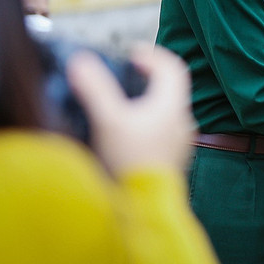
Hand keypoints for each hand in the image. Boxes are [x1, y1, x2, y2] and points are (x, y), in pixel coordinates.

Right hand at [67, 45, 194, 176]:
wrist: (145, 209)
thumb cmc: (131, 162)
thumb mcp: (108, 120)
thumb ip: (94, 88)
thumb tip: (81, 61)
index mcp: (172, 105)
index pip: (173, 67)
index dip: (154, 55)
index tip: (133, 53)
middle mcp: (182, 122)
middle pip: (172, 89)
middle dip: (150, 77)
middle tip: (129, 73)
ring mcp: (180, 143)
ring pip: (168, 112)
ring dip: (150, 101)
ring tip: (125, 103)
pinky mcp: (173, 161)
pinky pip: (164, 132)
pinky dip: (149, 123)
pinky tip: (128, 134)